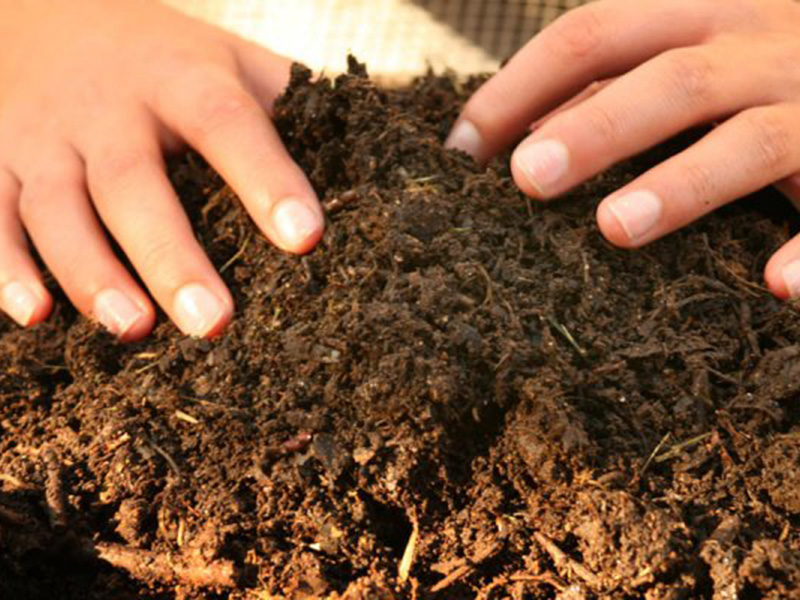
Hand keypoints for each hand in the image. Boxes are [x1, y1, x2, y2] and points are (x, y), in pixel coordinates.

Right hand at [0, 0, 323, 339]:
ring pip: (60, 209)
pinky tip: (32, 317)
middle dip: (172, 256)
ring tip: (131, 329)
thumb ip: (288, 105)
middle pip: (135, 185)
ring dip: (91, 272)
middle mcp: (108, 108)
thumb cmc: (164, 57)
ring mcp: (43, 137)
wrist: (45, 10)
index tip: (305, 238)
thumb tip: (380, 154)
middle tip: (213, 323)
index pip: (229, 125)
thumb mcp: (228, 61)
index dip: (266, 180)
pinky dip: (4, 266)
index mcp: (180, 79)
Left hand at [446, 0, 799, 298]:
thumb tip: (523, 134)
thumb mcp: (694, 56)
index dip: (519, 87)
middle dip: (596, 127)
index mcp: (706, 15)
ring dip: (684, 183)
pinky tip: (780, 285)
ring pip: (752, 139)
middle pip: (673, 79)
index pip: (593, 34)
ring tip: (614, 228)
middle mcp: (763, 47)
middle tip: (528, 178)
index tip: (462, 149)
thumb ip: (619, 87)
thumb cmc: (764, 69)